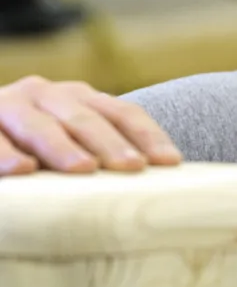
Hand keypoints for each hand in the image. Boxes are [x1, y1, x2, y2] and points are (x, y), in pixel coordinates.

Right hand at [0, 75, 181, 175]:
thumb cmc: (43, 152)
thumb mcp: (76, 146)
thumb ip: (107, 157)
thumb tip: (161, 192)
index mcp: (81, 99)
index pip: (123, 114)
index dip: (148, 136)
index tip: (170, 163)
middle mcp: (48, 95)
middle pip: (86, 119)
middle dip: (110, 144)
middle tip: (131, 167)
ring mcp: (11, 105)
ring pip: (40, 125)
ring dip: (62, 147)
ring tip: (83, 168)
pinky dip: (5, 154)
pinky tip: (22, 170)